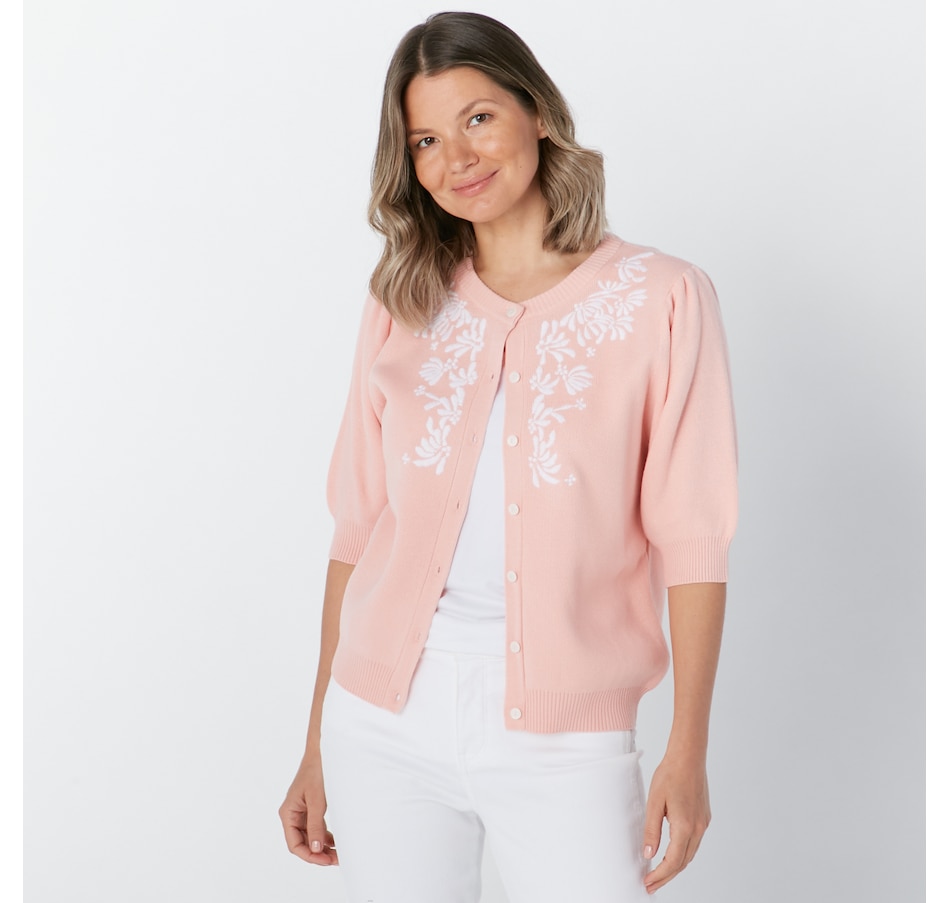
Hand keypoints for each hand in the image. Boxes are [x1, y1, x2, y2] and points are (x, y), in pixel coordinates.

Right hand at [278, 756, 338, 865]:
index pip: (294, 844)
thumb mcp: (317, 800)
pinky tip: (337, 841)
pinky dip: (326, 835)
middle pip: (303, 842)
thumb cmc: (317, 770)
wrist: (323, 750)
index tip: (326, 860)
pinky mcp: (312, 806)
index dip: (309, 855)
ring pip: (311, 836)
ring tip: (339, 854)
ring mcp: (302, 811)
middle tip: (337, 860)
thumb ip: (316, 825)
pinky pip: (317, 827)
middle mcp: (293, 814)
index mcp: (288, 813)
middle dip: (318, 853)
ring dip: (323, 846)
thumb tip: (316, 849)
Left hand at [642, 752, 710, 893]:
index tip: (647, 882)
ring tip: (659, 874)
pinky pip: (694, 843)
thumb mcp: (654, 802)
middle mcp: (698, 829)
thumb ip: (651, 830)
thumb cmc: (669, 775)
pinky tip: (672, 854)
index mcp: (685, 826)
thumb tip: (648, 853)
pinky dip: (682, 854)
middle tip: (650, 885)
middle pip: (683, 862)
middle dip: (666, 876)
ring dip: (675, 867)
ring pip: (690, 854)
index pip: (672, 861)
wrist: (688, 757)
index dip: (660, 875)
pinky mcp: (704, 818)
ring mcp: (703, 824)